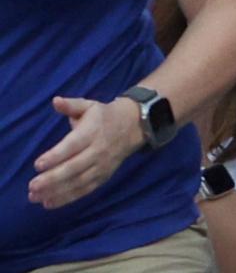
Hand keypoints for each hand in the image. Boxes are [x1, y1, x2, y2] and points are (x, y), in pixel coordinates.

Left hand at [28, 96, 143, 208]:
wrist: (134, 126)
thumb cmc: (104, 116)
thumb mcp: (89, 106)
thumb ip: (71, 105)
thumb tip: (55, 101)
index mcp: (93, 131)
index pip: (73, 146)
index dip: (56, 155)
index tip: (38, 165)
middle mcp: (98, 150)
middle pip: (75, 167)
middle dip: (53, 178)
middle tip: (33, 186)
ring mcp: (102, 165)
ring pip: (79, 181)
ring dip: (57, 191)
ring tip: (36, 197)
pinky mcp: (103, 176)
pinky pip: (85, 189)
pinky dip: (68, 198)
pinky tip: (49, 203)